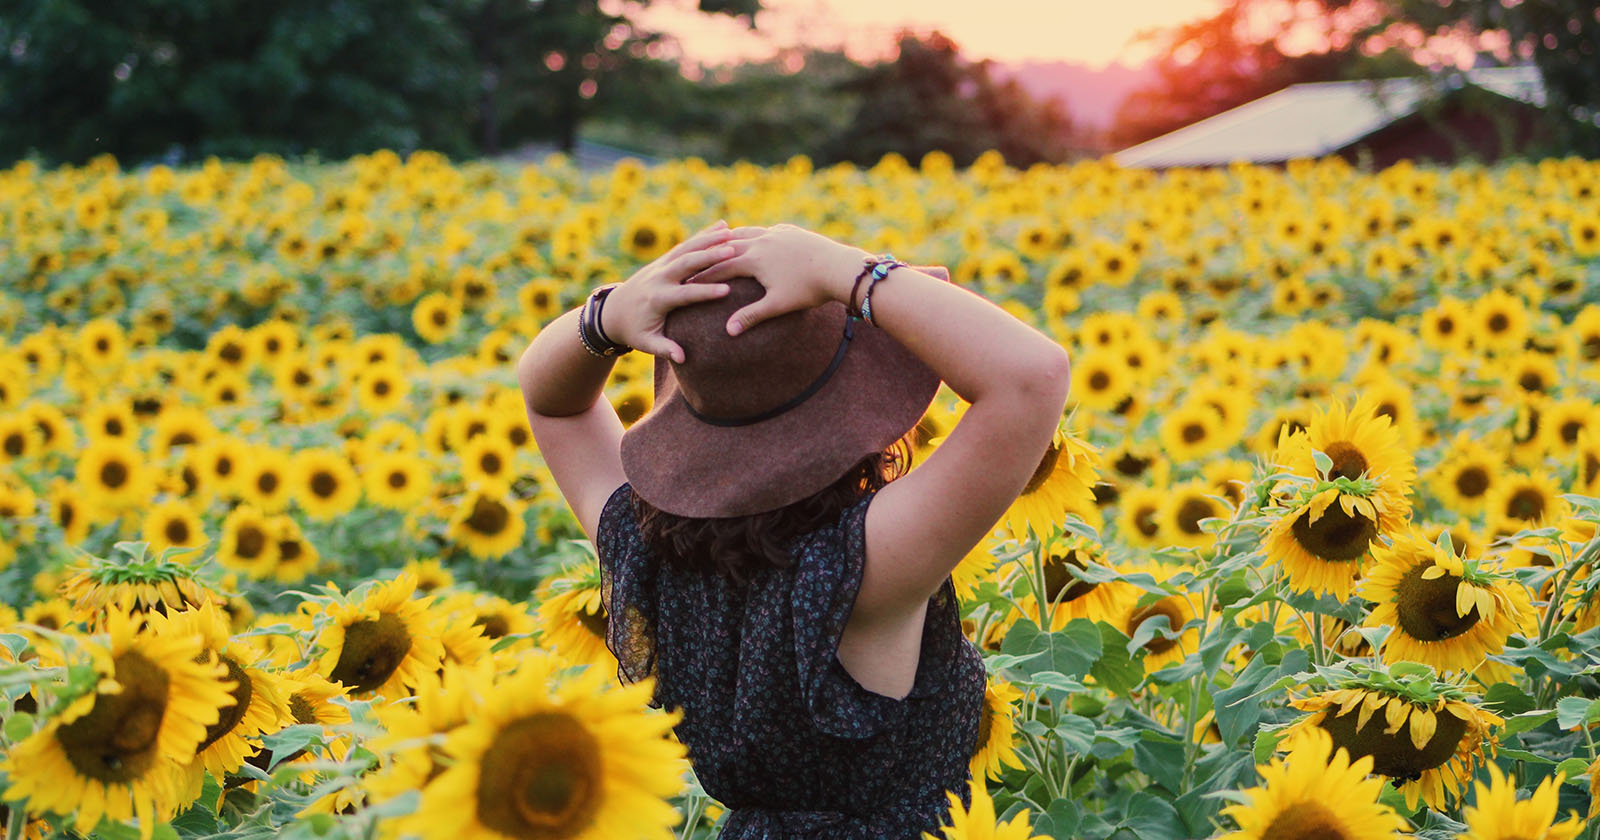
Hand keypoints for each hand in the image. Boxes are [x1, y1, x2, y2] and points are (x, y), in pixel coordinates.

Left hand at [600, 220, 760, 361]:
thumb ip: (664, 349)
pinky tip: (723, 227)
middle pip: (685, 263)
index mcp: (657, 298)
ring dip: (709, 239)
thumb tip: (682, 359)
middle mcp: (659, 278)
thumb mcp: (646, 343)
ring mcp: (661, 265)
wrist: (614, 312)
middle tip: (733, 250)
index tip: (727, 290)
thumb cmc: (634, 331)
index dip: (705, 292)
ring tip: (732, 232)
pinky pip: (685, 245)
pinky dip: (703, 235)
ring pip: (686, 248)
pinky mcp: (664, 260)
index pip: (684, 294)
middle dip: (709, 256)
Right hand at [682, 223, 870, 335]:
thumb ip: (751, 316)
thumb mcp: (778, 305)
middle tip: (695, 259)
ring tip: (719, 243)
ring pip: (746, 233)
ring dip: (731, 239)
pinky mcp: (790, 231)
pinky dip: (754, 234)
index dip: (702, 275)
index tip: (686, 280)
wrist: (838, 267)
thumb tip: (729, 332)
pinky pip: (766, 230)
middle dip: (711, 255)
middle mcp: (761, 241)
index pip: (720, 267)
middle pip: (728, 247)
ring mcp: (776, 233)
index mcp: (754, 259)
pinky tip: (754, 237)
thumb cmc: (808, 289)